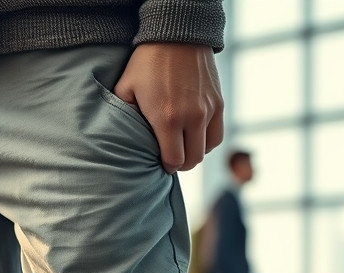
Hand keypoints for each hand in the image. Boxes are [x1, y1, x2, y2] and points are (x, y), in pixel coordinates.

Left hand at [113, 43, 223, 173]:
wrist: (177, 35)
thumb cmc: (147, 63)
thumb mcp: (126, 89)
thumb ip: (124, 116)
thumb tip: (125, 138)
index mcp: (167, 118)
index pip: (173, 161)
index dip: (165, 166)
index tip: (159, 162)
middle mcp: (192, 117)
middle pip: (193, 160)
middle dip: (180, 163)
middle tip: (169, 157)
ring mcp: (209, 110)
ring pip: (208, 150)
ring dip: (195, 152)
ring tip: (182, 146)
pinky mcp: (219, 102)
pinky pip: (217, 134)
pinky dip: (207, 140)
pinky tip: (194, 135)